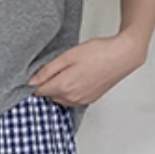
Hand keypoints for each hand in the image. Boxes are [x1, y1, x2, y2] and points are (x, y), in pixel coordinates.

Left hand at [26, 31, 147, 106]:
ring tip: (69, 72)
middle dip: (48, 85)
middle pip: (49, 96)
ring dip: (59, 89)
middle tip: (57, 68)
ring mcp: (82, 100)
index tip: (39, 73)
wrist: (122, 56)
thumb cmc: (98, 52)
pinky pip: (72, 100)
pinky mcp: (90, 100)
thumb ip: (47, 70)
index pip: (38, 92)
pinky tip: (77, 78)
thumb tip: (31, 81)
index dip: (35, 82)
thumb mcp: (68, 56)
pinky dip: (70, 92)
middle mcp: (72, 98)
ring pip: (60, 99)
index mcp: (64, 86)